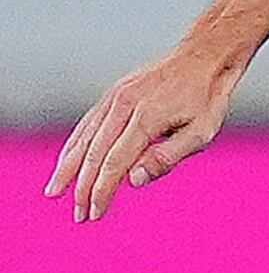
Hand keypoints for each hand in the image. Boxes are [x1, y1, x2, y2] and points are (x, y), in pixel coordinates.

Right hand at [48, 45, 239, 222]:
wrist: (204, 57)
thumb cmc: (207, 98)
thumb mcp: (201, 133)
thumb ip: (167, 157)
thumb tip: (134, 180)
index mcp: (146, 119)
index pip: (115, 164)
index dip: (102, 191)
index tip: (94, 214)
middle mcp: (123, 106)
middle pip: (93, 154)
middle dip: (82, 187)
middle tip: (77, 215)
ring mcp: (115, 98)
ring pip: (83, 138)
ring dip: (68, 168)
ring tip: (57, 191)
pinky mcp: (113, 94)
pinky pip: (87, 124)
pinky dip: (75, 145)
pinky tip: (68, 161)